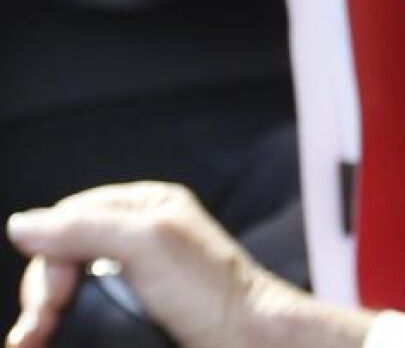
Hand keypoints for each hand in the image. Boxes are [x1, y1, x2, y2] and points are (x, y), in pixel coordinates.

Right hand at [4, 182, 356, 347]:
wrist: (248, 339)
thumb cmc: (211, 291)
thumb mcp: (148, 244)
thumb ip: (87, 229)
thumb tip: (22, 225)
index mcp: (146, 206)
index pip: (71, 217)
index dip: (51, 254)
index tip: (52, 297)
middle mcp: (139, 235)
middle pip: (65, 255)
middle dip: (45, 292)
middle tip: (36, 331)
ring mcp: (136, 275)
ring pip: (71, 287)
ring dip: (47, 313)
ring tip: (32, 340)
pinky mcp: (135, 308)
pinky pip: (86, 310)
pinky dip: (65, 324)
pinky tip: (51, 337)